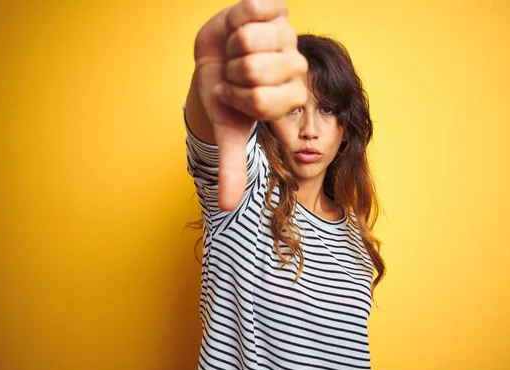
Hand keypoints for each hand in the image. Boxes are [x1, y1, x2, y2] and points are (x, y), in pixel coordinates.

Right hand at [194, 0, 307, 210]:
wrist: (214, 58)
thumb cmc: (224, 95)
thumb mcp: (229, 131)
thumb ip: (233, 167)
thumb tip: (227, 209)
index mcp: (289, 98)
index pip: (260, 102)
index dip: (235, 98)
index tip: (235, 96)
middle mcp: (295, 68)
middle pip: (252, 69)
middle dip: (231, 72)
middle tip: (235, 73)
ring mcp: (288, 36)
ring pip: (249, 41)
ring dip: (231, 46)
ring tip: (237, 51)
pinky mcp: (277, 9)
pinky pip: (252, 9)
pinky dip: (236, 18)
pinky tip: (241, 27)